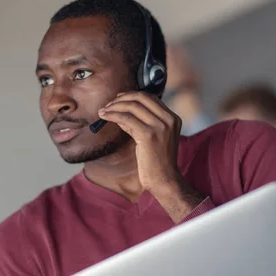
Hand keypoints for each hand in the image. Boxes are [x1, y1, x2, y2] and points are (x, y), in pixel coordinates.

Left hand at [98, 92, 204, 222]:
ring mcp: (160, 126)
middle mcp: (169, 119)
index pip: (150, 98)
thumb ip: (143, 123)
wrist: (164, 180)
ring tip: (103, 111)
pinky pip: (126, 118)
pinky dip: (113, 115)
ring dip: (114, 106)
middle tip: (108, 105)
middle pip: (141, 98)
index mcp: (173, 118)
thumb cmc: (157, 163)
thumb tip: (122, 111)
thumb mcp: (153, 137)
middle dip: (121, 99)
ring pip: (132, 106)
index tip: (117, 99)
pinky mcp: (148, 135)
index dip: (131, 95)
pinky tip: (104, 117)